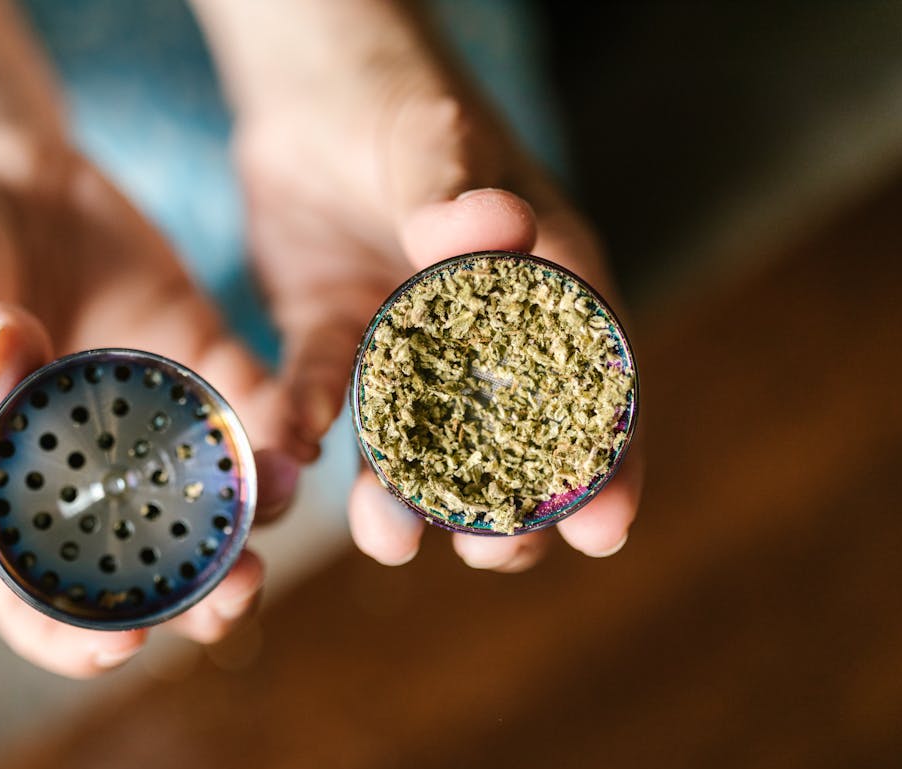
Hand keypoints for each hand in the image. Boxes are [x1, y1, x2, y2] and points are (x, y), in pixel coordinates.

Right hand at [0, 145, 299, 675]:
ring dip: (255, 518)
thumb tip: (3, 376)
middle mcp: (82, 472)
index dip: (73, 636)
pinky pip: (252, 410)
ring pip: (213, 502)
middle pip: (144, 567)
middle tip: (237, 592)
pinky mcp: (201, 362)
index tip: (122, 647)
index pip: (32, 595)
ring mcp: (148, 422)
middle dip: (196, 596)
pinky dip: (281, 429)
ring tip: (284, 501)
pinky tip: (299, 430)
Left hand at [227, 27, 642, 570]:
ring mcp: (402, 339)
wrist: (308, 82)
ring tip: (390, 542)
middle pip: (507, 434)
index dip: (606, 459)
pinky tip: (295, 445)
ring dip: (405, 494)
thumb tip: (495, 228)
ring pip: (412, 437)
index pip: (593, 380)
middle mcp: (477, 327)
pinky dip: (310, 420)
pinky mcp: (331, 336)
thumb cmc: (397, 98)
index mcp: (539, 281)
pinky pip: (322, 390)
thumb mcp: (433, 140)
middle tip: (492, 553)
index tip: (606, 531)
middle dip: (505, 503)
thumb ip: (456, 189)